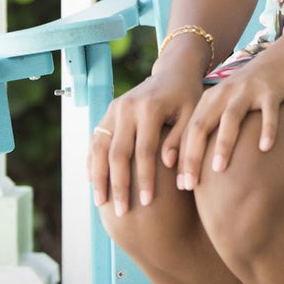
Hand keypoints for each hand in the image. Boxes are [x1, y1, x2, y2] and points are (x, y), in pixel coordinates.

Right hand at [88, 64, 204, 215]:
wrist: (173, 71)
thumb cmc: (188, 97)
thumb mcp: (192, 116)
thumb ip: (182, 141)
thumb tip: (170, 168)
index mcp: (149, 108)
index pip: (144, 151)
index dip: (144, 179)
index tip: (146, 203)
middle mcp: (127, 107)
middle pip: (117, 153)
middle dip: (118, 185)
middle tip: (122, 212)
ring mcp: (114, 109)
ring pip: (100, 148)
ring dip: (99, 177)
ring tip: (101, 203)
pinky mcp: (108, 112)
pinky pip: (95, 140)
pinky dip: (91, 161)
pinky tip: (92, 182)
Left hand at [175, 32, 283, 190]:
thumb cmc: (253, 91)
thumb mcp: (229, 104)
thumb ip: (215, 125)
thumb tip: (200, 165)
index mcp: (210, 99)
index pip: (189, 131)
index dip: (183, 158)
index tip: (181, 186)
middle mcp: (224, 93)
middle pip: (202, 125)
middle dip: (193, 155)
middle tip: (190, 185)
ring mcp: (248, 91)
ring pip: (230, 118)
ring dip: (223, 143)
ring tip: (219, 169)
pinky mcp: (271, 90)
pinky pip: (268, 112)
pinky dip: (266, 129)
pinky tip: (265, 148)